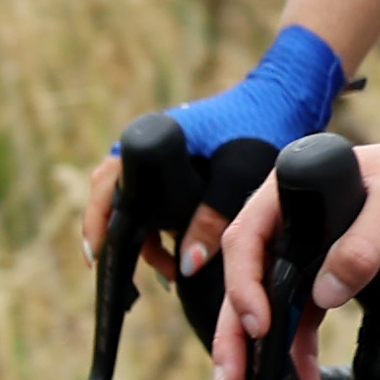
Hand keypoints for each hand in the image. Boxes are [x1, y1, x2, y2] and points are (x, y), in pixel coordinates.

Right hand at [88, 23, 345, 277]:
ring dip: (144, 238)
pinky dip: (158, 228)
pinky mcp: (174, 167)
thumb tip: (187, 264)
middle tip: (128, 278)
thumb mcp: (238, 175)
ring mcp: (156, 157)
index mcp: (146, 142)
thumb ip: (213, 217)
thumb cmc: (259, 128)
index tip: (98, 259)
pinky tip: (175, 255)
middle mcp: (142, 147)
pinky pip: (153, 202)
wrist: (281, 100)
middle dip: (120, 240)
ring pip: (134, 205)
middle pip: (113, 201)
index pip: (106, 189)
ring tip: (168, 272)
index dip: (99, 227)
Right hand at [211, 123, 379, 379]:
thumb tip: (322, 296)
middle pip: (250, 279)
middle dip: (236, 334)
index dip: (244, 286)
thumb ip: (363, 245)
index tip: (258, 326)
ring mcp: (309, 245)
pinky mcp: (333, 267)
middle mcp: (291, 218)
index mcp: (291, 190)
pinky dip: (300, 346)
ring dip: (265, 351)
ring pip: (274, 303)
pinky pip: (305, 312)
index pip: (247, 240)